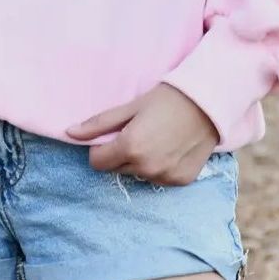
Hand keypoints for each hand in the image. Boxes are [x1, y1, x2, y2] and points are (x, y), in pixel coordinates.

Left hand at [65, 84, 221, 185]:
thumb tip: (69, 133)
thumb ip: (99, 123)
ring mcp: (164, 177)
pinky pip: (160, 178)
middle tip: (138, 131)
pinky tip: (172, 147)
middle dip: (120, 154)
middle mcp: (146, 168)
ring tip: (157, 138)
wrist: (209, 103)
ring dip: (140, 161)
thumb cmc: (167, 98)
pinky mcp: (181, 181)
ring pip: (138, 174)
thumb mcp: (131, 106)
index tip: (113, 134)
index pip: (96, 162)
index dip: (100, 147)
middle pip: (117, 169)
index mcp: (129, 148)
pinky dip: (161, 166)